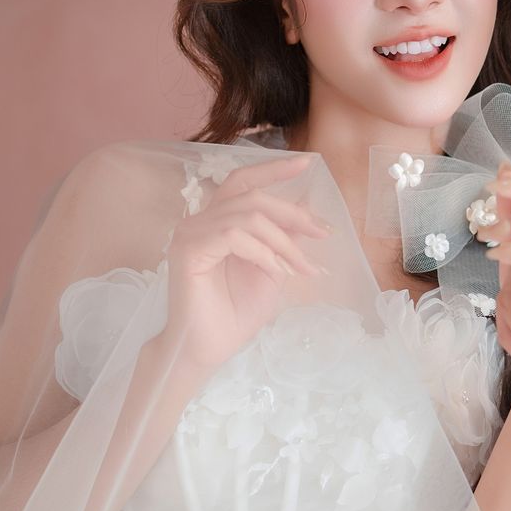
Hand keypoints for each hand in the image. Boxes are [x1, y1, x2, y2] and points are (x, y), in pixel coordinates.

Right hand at [165, 154, 330, 370]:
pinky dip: (262, 251)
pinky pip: (233, 234)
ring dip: (283, 241)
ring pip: (247, 216)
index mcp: (216, 221)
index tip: (307, 162)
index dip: (273, 169)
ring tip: (300, 268)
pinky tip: (275, 270)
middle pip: (251, 194)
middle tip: (322, 233)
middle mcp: (199, 221)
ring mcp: (190, 233)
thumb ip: (285, 239)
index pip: (243, 181)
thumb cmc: (236, 313)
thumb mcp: (273, 269)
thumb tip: (308, 210)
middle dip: (293, 213)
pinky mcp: (187, 250)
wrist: (210, 348)